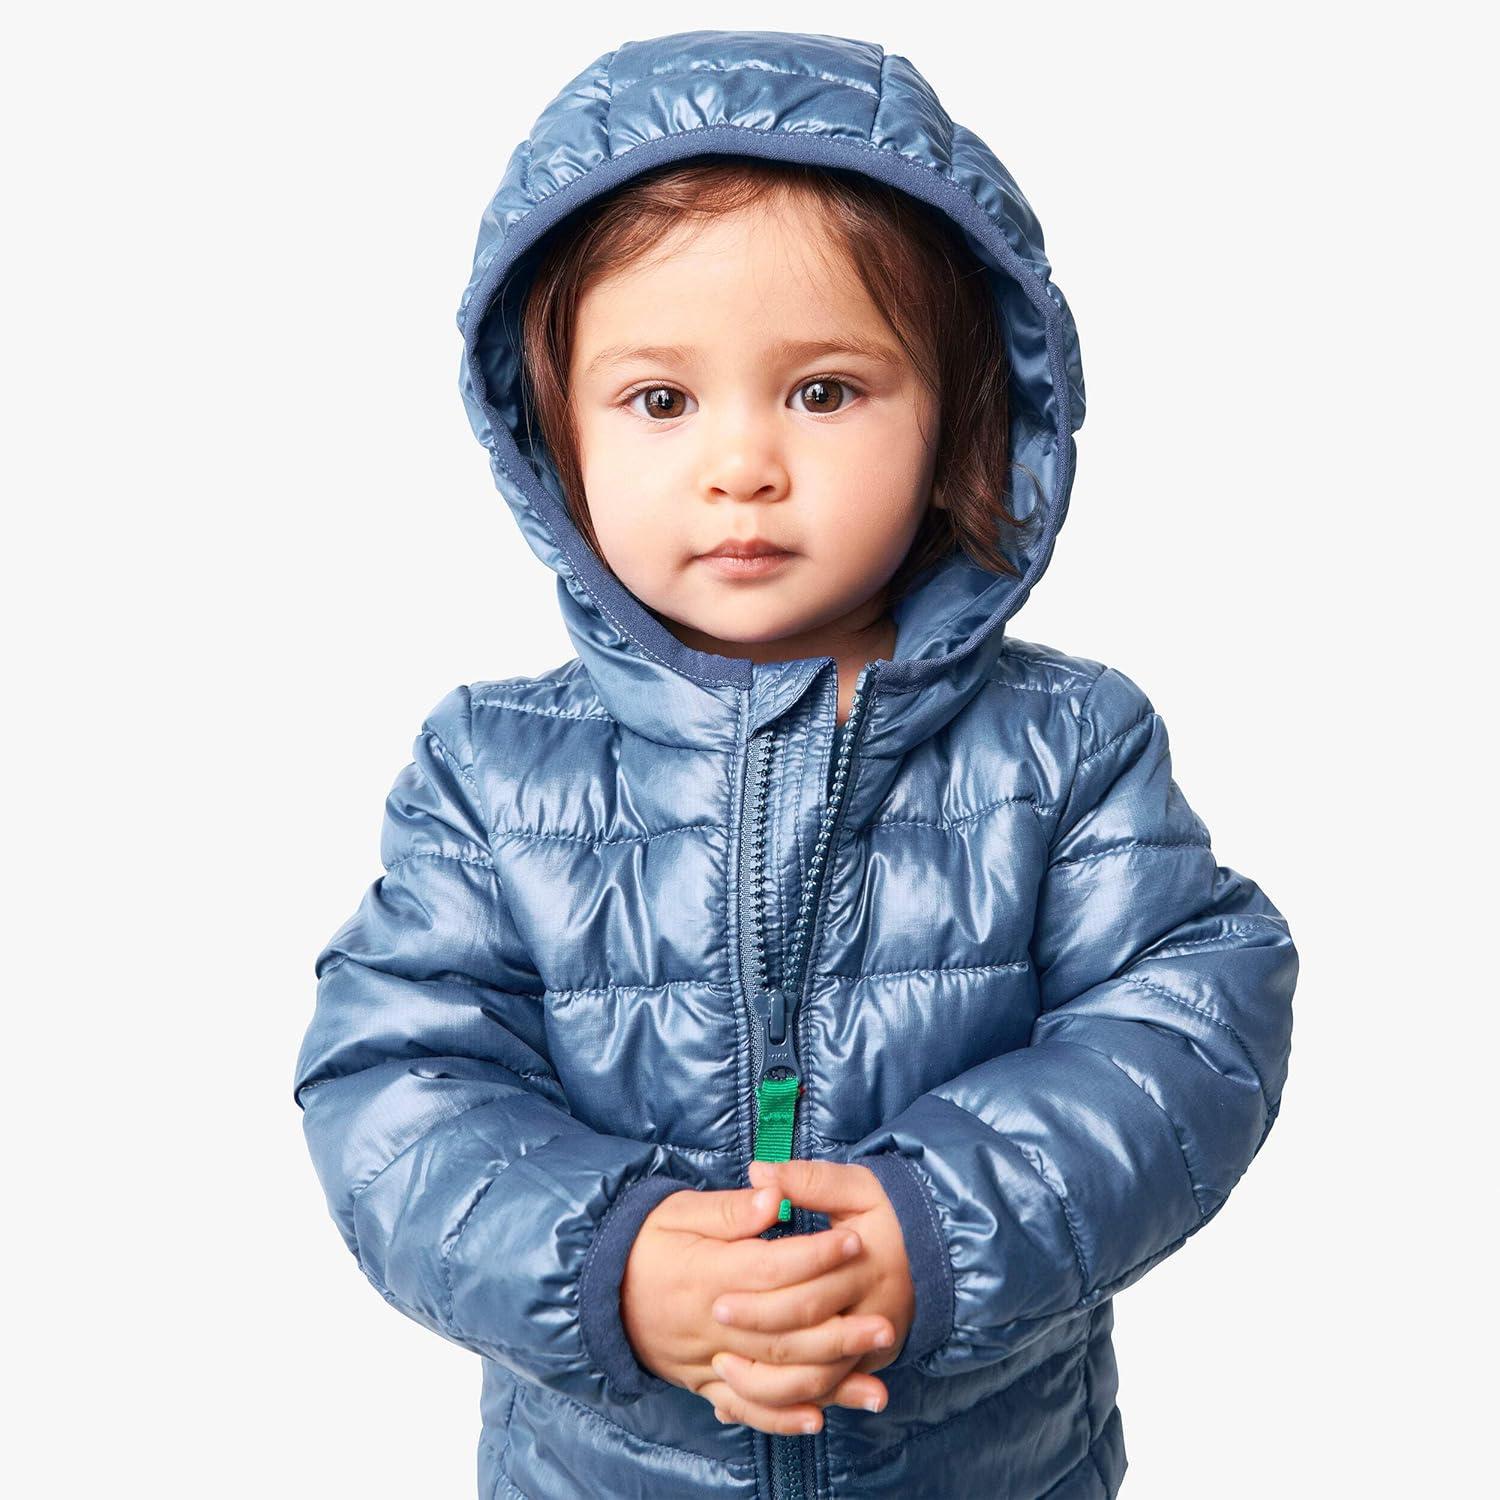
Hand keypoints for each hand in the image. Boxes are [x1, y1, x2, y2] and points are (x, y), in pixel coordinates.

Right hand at [621, 1182, 898, 1434]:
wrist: (599, 1289)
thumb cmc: (647, 1241)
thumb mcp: (679, 1210)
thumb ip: (728, 1209)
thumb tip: (771, 1196)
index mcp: (706, 1273)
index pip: (770, 1269)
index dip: (816, 1255)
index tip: (854, 1239)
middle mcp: (711, 1324)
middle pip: (782, 1332)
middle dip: (838, 1329)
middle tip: (885, 1322)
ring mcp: (708, 1360)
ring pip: (773, 1377)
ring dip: (826, 1379)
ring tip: (873, 1376)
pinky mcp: (705, 1384)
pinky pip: (746, 1409)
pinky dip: (782, 1419)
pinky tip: (821, 1418)